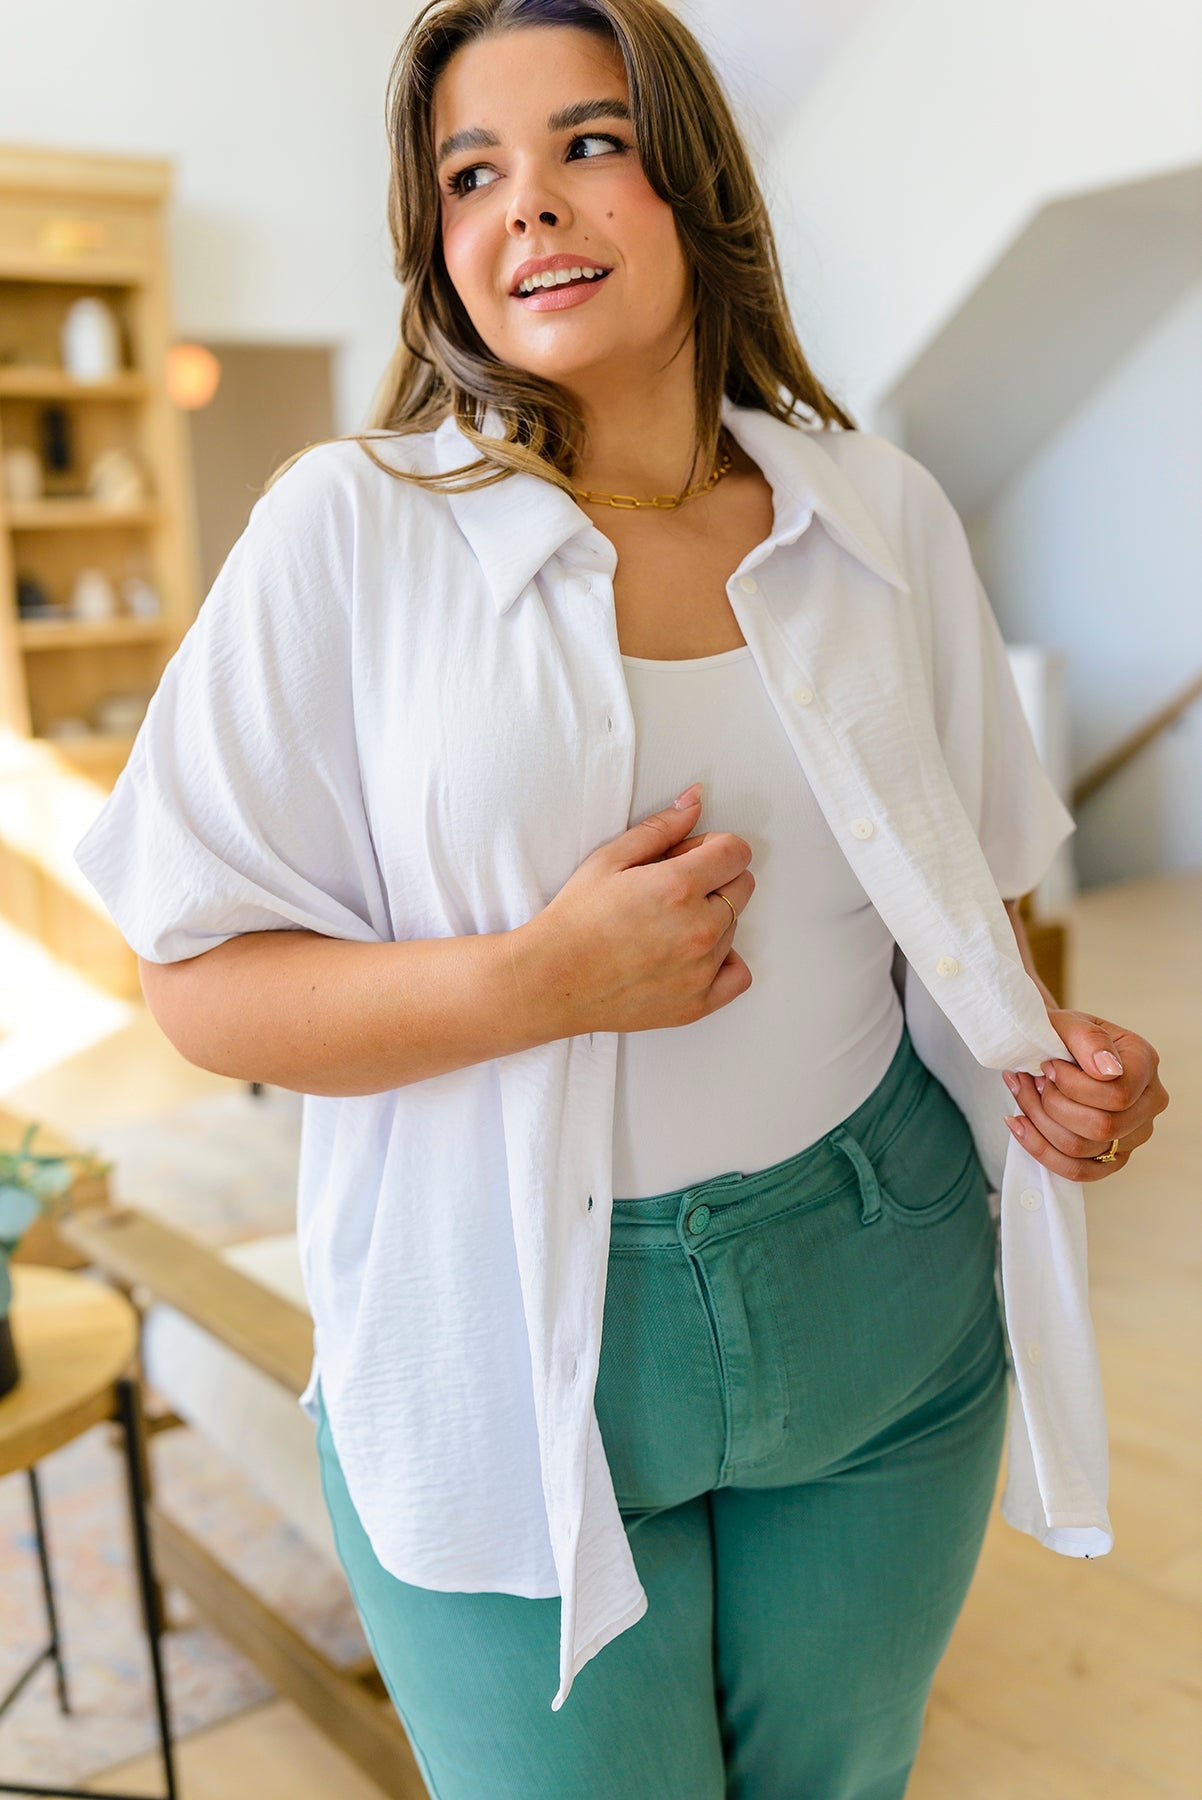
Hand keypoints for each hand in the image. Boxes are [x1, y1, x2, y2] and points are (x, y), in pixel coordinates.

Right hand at [509, 784, 754, 1037]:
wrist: (551, 980)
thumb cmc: (574, 920)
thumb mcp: (610, 858)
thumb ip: (662, 828)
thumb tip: (695, 800)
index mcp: (679, 887)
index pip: (737, 851)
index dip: (714, 847)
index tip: (692, 857)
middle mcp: (698, 929)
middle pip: (741, 887)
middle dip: (715, 880)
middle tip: (672, 891)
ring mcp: (701, 970)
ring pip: (735, 928)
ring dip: (711, 921)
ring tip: (665, 927)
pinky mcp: (697, 1003)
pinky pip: (738, 975)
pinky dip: (724, 963)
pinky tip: (693, 956)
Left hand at [1002, 1010, 1168, 1181]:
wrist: (1053, 1050)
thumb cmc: (1063, 1036)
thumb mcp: (1069, 1023)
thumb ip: (1088, 1039)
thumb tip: (1108, 1070)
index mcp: (1145, 1064)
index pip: (1117, 1095)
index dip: (1072, 1085)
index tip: (1048, 1066)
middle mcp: (1148, 1103)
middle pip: (1101, 1127)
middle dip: (1053, 1104)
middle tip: (1033, 1080)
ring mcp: (1133, 1135)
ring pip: (1081, 1148)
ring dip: (1039, 1121)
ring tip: (1021, 1092)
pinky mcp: (1111, 1158)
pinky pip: (1075, 1170)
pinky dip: (1039, 1148)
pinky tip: (1018, 1122)